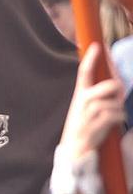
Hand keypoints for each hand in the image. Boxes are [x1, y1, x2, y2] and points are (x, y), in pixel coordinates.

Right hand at [60, 42, 125, 161]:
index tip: (97, 45)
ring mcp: (88, 113)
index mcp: (80, 94)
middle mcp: (83, 101)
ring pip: (116, 103)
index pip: (85, 72)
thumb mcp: (86, 106)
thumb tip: (118, 83)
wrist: (74, 147)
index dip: (92, 58)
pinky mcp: (95, 124)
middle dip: (119, 91)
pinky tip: (111, 124)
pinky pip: (117, 115)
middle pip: (110, 86)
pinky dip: (119, 119)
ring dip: (118, 109)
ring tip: (110, 116)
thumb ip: (100, 93)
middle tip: (117, 97)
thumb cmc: (84, 124)